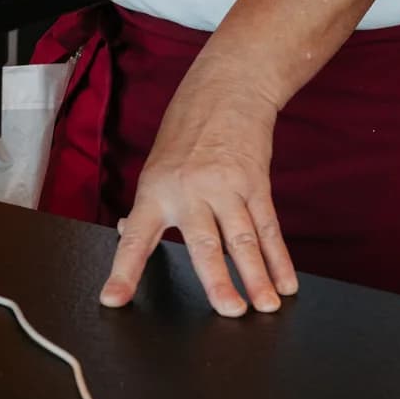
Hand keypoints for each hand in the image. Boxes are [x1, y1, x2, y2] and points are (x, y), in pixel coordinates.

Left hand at [99, 70, 297, 316]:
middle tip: (229, 311)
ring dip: (258, 276)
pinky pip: (268, 225)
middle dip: (217, 280)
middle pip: (206, 243)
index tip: (113, 299)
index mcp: (156, 190)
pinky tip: (286, 281)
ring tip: (266, 306)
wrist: (227, 87)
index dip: (123, 270)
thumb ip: (147, 206)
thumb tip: (126, 235)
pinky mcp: (254, 181)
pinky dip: (278, 257)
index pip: (135, 237)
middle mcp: (190, 190)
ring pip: (243, 238)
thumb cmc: (187, 128)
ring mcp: (226, 185)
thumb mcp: (157, 164)